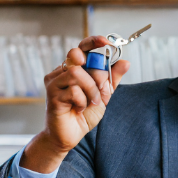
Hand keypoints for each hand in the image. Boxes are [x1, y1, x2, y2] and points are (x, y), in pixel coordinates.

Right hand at [21, 36, 128, 172]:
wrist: (70, 136)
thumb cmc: (84, 114)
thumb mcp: (104, 95)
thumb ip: (112, 79)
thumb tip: (125, 62)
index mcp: (74, 68)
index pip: (81, 47)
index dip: (93, 42)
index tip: (107, 42)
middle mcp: (61, 72)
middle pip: (77, 56)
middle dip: (95, 72)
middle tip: (100, 87)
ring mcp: (54, 82)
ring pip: (77, 73)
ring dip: (91, 90)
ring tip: (91, 102)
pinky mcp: (52, 95)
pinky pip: (73, 91)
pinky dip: (83, 101)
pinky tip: (79, 109)